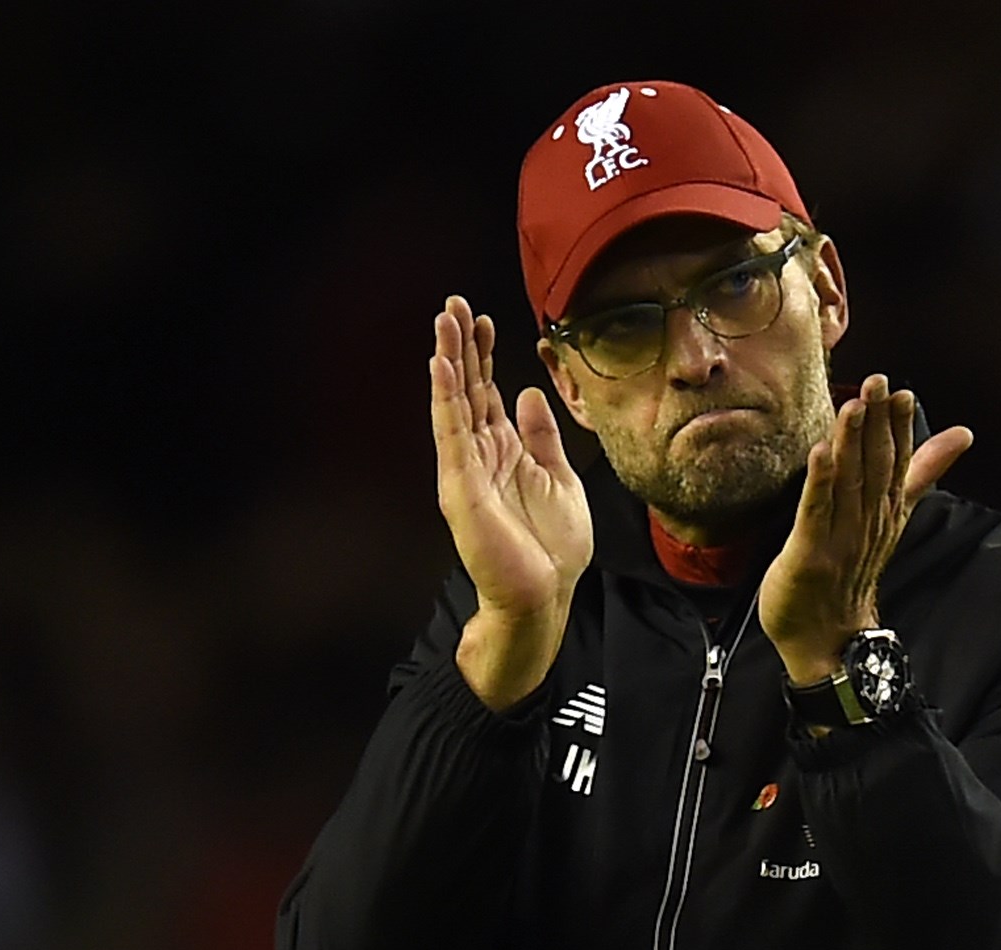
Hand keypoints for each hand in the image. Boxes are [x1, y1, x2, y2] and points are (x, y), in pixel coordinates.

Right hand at [429, 297, 590, 707]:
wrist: (545, 596)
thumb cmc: (552, 550)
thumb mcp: (560, 478)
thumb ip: (543, 436)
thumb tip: (526, 393)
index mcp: (504, 453)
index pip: (487, 393)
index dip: (484, 355)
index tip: (484, 318)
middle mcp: (479, 456)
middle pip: (466, 389)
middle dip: (460, 345)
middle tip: (453, 303)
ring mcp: (467, 470)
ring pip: (454, 403)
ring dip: (447, 359)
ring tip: (443, 320)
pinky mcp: (461, 487)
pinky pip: (450, 434)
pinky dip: (444, 399)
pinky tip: (440, 366)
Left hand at [759, 374, 973, 686]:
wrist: (828, 638)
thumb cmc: (851, 572)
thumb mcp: (892, 517)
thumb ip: (922, 471)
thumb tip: (962, 434)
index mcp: (886, 511)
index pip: (897, 461)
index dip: (899, 426)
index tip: (900, 391)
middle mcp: (868, 522)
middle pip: (875, 465)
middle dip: (877, 423)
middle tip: (878, 382)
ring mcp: (840, 540)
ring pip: (849, 484)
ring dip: (852, 443)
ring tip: (855, 405)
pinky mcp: (809, 555)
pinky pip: (816, 514)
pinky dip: (819, 483)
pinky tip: (820, 452)